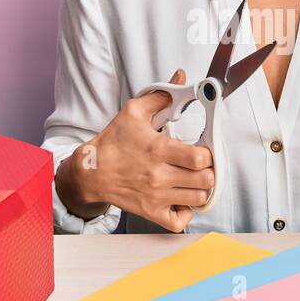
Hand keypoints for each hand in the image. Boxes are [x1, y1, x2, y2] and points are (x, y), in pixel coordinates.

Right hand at [56, 68, 215, 232]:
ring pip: (198, 199)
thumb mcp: (134, 112)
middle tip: (200, 165)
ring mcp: (156, 197)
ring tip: (193, 179)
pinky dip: (186, 212)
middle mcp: (159, 176)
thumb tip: (181, 79)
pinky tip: (182, 199)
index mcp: (158, 150)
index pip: (200, 158)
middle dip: (208, 171)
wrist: (91, 172)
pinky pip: (179, 221)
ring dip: (200, 189)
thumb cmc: (113, 143)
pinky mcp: (151, 212)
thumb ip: (161, 95)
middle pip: (205, 180)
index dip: (207, 154)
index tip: (202, 149)